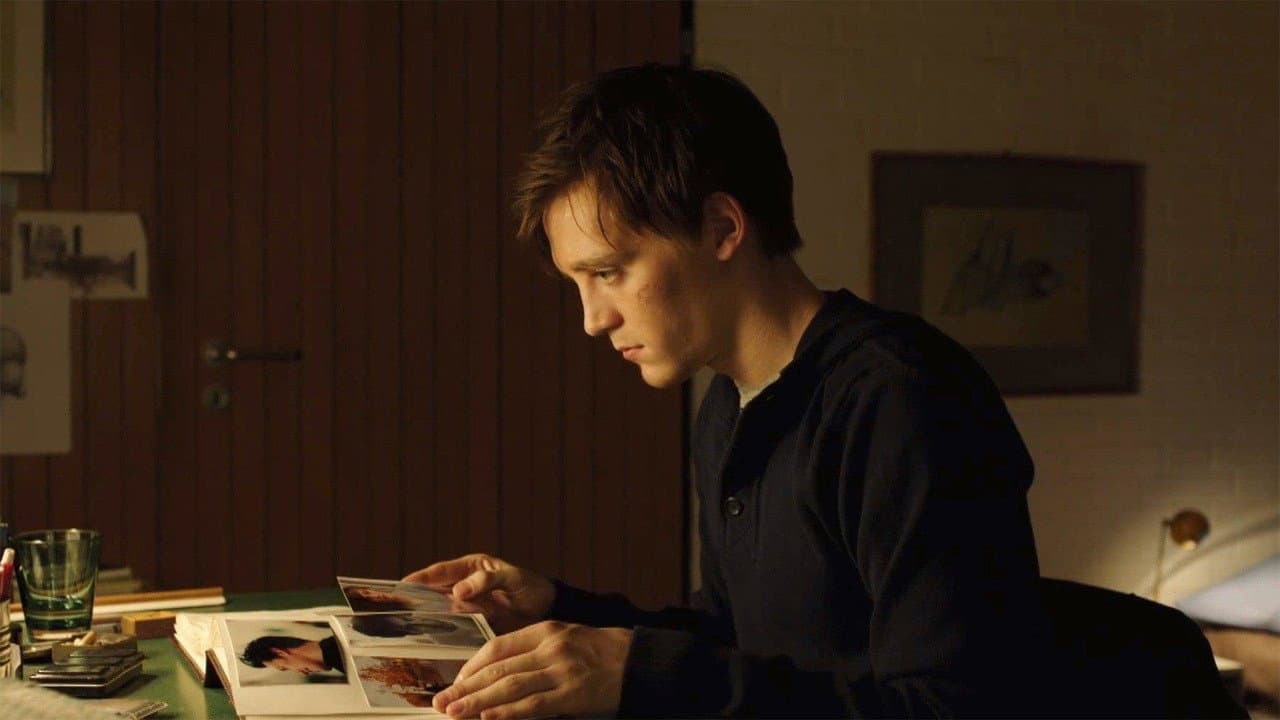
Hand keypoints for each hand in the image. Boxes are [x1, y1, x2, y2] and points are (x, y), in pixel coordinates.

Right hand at [402, 554, 555, 633]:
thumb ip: (486, 581)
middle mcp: (465, 588)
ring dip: (426, 622)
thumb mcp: (512, 579)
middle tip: (394, 611)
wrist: (550, 612)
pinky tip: (432, 648)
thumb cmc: (533, 588)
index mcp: (471, 569)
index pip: (440, 572)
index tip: (401, 586)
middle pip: (434, 594)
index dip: (420, 579)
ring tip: (404, 631)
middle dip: (415, 601)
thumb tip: (458, 590)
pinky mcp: (473, 628)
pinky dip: (443, 638)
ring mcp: (468, 609)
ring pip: (441, 614)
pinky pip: (454, 632)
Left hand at [431, 621, 631, 719]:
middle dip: (465, 686)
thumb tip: (497, 675)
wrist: (638, 661)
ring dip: (477, 701)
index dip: (473, 665)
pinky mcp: (572, 694)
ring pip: (509, 686)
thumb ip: (534, 652)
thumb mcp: (566, 639)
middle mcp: (550, 647)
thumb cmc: (600, 652)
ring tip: (454, 712)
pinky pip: (533, 704)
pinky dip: (507, 712)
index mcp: (546, 630)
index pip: (498, 646)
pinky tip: (488, 718)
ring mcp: (561, 670)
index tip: (455, 681)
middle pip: (498, 667)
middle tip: (441, 701)